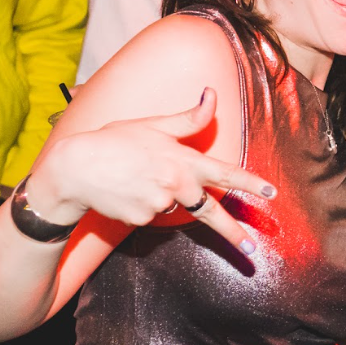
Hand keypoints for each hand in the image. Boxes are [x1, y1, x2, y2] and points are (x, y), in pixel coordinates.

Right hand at [29, 88, 274, 250]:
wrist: (74, 169)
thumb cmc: (114, 141)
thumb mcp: (153, 124)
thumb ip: (188, 118)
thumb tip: (212, 95)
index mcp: (182, 160)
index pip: (225, 174)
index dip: (250, 184)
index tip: (271, 194)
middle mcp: (175, 185)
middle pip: (211, 212)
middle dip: (233, 233)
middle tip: (251, 249)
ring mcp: (158, 205)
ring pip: (172, 207)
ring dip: (163, 196)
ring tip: (134, 177)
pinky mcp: (141, 220)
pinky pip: (151, 215)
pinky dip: (143, 205)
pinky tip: (125, 191)